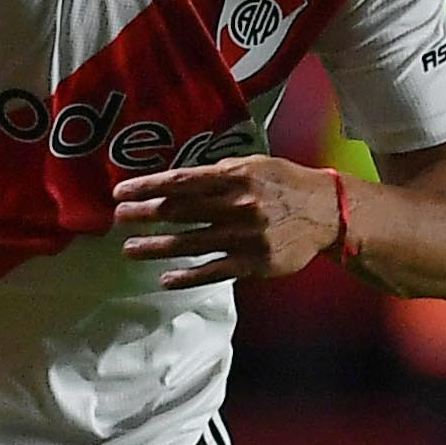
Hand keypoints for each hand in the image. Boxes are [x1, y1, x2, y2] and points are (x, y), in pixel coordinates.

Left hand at [113, 157, 340, 288]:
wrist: (328, 212)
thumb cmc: (285, 184)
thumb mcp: (255, 165)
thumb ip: (219, 172)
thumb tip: (179, 179)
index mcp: (235, 177)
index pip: (181, 181)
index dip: (148, 186)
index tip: (121, 191)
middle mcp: (237, 206)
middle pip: (180, 211)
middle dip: (144, 215)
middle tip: (117, 218)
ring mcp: (244, 237)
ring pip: (190, 243)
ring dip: (156, 247)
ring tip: (130, 248)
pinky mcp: (253, 263)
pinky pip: (213, 271)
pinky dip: (187, 277)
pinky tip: (165, 279)